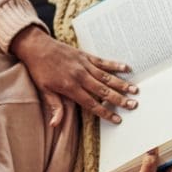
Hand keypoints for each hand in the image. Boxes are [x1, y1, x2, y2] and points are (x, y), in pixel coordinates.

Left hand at [10, 25, 138, 125]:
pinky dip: (115, 65)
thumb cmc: (39, 70)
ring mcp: (84, 65)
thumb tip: (55, 125)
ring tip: (135, 89)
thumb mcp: (44, 90)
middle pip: (103, 91)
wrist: (36, 47)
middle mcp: (80, 77)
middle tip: (133, 105)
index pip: (91, 103)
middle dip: (119, 99)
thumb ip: (54, 107)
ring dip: (121, 84)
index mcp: (70, 87)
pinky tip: (127, 68)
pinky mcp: (85, 56)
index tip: (117, 119)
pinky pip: (103, 61)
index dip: (105, 112)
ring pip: (106, 77)